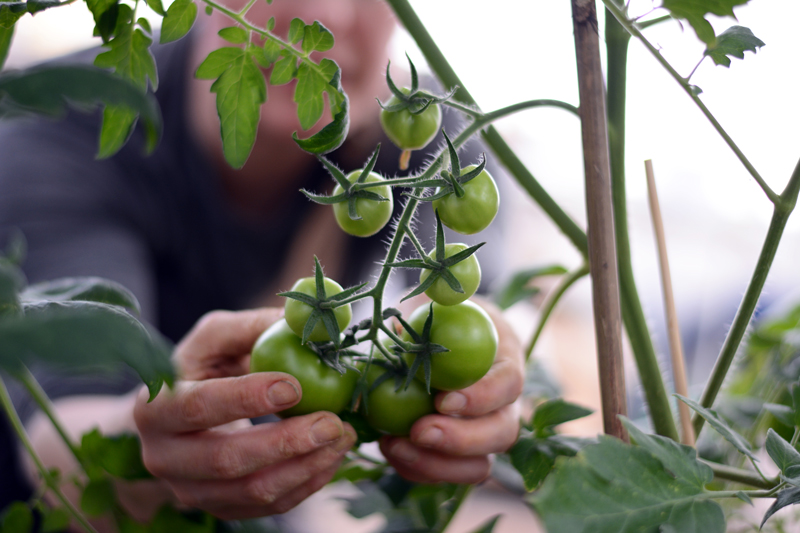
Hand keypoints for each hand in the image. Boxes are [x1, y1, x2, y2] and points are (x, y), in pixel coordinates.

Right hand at [134, 309, 356, 518]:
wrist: (180, 422)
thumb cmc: (202, 369)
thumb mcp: (217, 339)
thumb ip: (252, 327)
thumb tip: (300, 320)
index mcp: (154, 407)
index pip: (197, 406)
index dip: (245, 398)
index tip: (293, 386)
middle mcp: (164, 457)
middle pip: (226, 459)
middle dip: (286, 442)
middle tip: (332, 422)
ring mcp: (191, 491)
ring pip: (253, 490)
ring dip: (306, 466)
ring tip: (343, 436)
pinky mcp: (221, 509)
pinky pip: (270, 506)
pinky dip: (307, 483)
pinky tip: (333, 456)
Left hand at [380, 298, 523, 483]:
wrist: (430, 336)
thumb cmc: (434, 315)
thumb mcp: (433, 301)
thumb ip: (428, 306)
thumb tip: (406, 319)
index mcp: (505, 359)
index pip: (509, 384)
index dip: (482, 397)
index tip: (442, 399)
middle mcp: (503, 403)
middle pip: (502, 433)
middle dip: (461, 440)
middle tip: (419, 431)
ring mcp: (483, 433)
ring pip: (479, 467)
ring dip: (437, 465)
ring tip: (395, 445)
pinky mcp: (457, 453)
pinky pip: (445, 474)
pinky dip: (416, 468)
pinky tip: (389, 446)